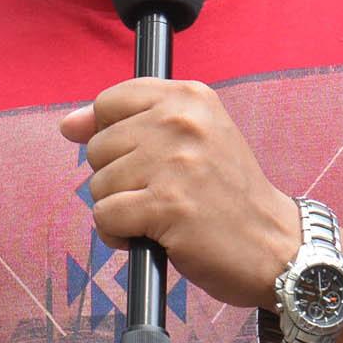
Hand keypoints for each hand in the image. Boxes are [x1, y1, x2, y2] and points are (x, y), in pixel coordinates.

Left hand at [59, 78, 299, 309]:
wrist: (274, 245)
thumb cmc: (227, 193)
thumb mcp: (191, 139)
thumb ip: (128, 122)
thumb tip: (68, 124)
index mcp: (189, 97)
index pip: (110, 101)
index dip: (109, 134)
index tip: (133, 157)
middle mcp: (181, 121)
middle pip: (98, 146)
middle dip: (117, 178)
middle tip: (160, 192)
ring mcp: (174, 163)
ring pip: (98, 184)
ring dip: (120, 209)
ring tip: (159, 215)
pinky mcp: (167, 205)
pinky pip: (105, 217)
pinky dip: (119, 234)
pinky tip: (150, 237)